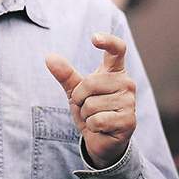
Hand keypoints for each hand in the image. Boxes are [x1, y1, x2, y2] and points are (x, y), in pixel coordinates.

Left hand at [45, 33, 136, 168]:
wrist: (102, 139)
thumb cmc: (91, 110)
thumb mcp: (76, 90)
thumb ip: (65, 74)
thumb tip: (49, 57)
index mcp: (115, 72)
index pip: (117, 50)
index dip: (107, 41)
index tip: (94, 38)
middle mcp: (126, 83)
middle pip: (90, 82)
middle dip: (79, 98)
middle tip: (86, 107)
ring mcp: (130, 102)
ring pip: (91, 104)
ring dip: (86, 114)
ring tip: (95, 118)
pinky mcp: (128, 121)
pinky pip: (97, 120)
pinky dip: (91, 126)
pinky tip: (100, 128)